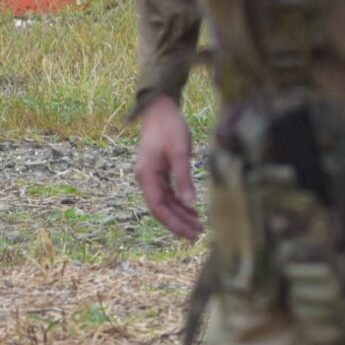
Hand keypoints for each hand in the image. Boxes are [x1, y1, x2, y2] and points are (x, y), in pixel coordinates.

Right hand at [135, 95, 201, 241]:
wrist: (160, 109)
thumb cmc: (170, 127)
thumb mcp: (179, 151)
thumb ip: (184, 178)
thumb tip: (190, 203)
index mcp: (147, 175)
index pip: (158, 206)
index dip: (173, 223)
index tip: (188, 234)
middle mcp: (146, 178)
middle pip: (161, 208)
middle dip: (178, 223)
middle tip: (197, 236)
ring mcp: (152, 176)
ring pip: (165, 202)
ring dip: (180, 215)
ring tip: (199, 226)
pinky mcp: (159, 172)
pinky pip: (168, 193)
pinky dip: (180, 203)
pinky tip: (192, 211)